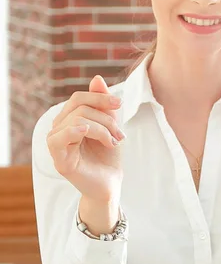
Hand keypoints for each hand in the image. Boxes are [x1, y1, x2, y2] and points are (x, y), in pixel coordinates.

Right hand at [46, 76, 124, 202]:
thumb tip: (96, 79)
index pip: (78, 98)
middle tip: (120, 135)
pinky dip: (73, 131)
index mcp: (69, 120)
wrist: (111, 184)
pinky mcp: (59, 160)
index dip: (99, 97)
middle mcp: (59, 130)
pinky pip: (58, 138)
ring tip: (114, 142)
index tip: (119, 104)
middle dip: (106, 118)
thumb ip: (102, 104)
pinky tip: (86, 132)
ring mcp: (57, 145)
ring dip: (102, 129)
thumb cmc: (108, 156)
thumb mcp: (109, 125)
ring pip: (76, 120)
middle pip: (79, 108)